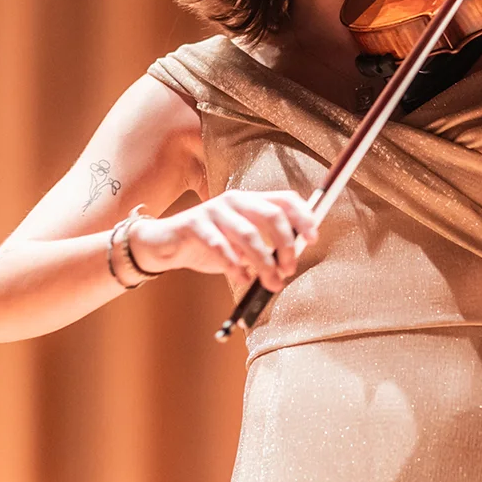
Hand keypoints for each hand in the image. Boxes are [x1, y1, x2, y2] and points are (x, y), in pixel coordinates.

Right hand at [126, 190, 318, 290]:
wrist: (167, 243)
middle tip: (290, 269)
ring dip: (264, 262)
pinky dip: (235, 266)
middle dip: (286, 244)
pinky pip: (220, 246)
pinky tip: (242, 279)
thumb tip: (293, 260)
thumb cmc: (212, 244)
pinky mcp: (195, 224)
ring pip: (248, 234)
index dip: (303, 217)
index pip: (285, 199)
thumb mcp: (242, 243)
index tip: (313, 238)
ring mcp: (214, 210)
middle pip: (271, 215)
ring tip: (271, 282)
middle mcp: (235, 200)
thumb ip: (266, 245)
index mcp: (251, 200)